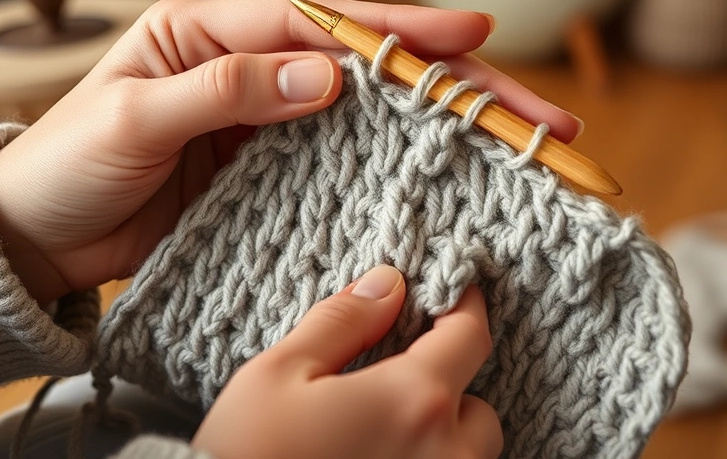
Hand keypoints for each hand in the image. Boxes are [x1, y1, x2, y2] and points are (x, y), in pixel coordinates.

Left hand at [0, 0, 582, 304]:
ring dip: (438, 130)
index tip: (469, 31)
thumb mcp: (134, 119)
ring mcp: (264, 124)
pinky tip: (443, 181)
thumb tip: (328, 77)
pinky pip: (340, 164)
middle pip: (365, 66)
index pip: (318, 20)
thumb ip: (226, 92)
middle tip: (532, 110)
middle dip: (450, 84)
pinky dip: (391, 170)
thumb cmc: (65, 166)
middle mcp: (249, 69)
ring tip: (514, 144)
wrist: (35, 240)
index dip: (396, 26)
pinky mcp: (266, 174)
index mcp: (209, 32)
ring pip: (367, 117)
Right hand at [191, 265, 501, 458]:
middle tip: (400, 386)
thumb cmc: (246, 455)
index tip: (455, 293)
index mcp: (413, 401)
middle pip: (480, 413)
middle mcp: (444, 455)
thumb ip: (342, 323)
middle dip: (451, 393)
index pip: (469, 337)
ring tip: (387, 434)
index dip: (466, 306)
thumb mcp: (279, 374)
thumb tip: (388, 284)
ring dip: (443, 441)